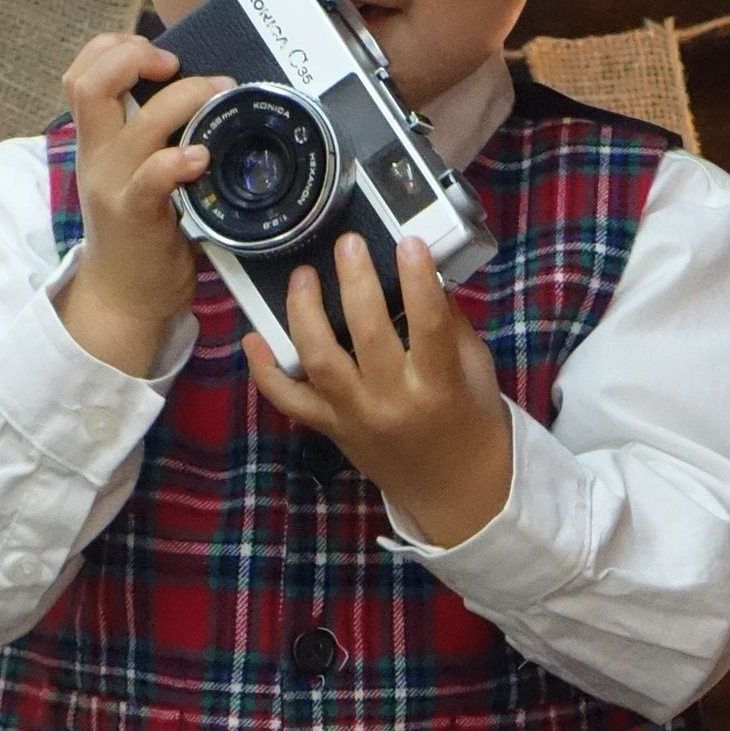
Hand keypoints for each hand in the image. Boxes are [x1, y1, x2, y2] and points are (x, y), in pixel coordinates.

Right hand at [52, 29, 231, 376]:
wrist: (122, 297)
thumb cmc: (138, 230)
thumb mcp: (127, 173)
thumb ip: (144, 135)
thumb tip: (189, 91)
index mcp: (94, 141)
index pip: (80, 74)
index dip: (112, 48)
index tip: (154, 52)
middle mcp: (96, 157)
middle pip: (90, 84)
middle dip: (135, 57)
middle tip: (178, 65)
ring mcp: (113, 185)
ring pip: (139, 124)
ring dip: (186, 99)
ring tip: (220, 96)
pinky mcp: (137, 215)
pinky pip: (152, 177)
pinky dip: (177, 159)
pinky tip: (201, 157)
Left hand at [243, 231, 514, 547]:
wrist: (456, 488)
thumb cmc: (470, 418)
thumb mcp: (475, 368)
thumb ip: (447, 322)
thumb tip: (420, 269)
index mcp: (440, 384)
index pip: (428, 325)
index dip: (417, 281)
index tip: (409, 242)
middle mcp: (394, 402)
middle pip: (368, 336)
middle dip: (355, 283)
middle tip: (348, 244)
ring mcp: (356, 417)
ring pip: (320, 361)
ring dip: (305, 314)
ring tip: (304, 276)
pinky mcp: (331, 429)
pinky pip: (289, 400)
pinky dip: (265, 370)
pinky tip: (253, 337)